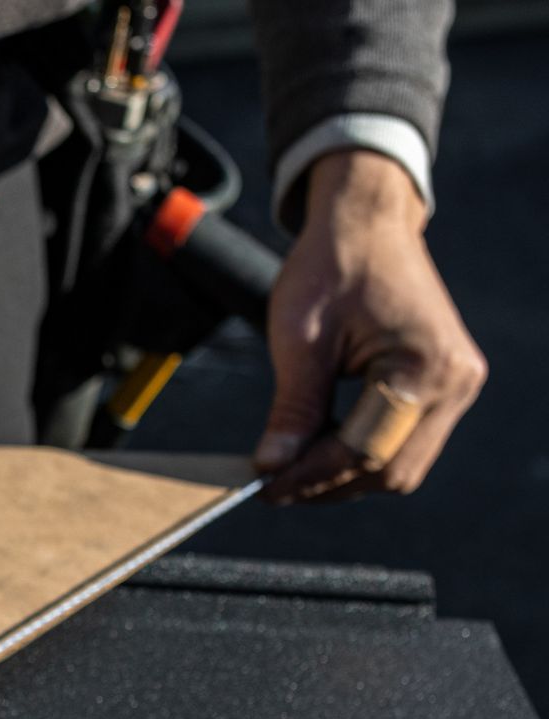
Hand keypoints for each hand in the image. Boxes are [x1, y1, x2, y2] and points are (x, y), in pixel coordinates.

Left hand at [257, 149, 485, 502]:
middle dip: (328, 484)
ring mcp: (457, 387)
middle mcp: (455, 383)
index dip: (310, 478)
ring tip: (292, 462)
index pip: (365, 452)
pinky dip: (361, 453)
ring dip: (344, 474)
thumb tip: (272, 468)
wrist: (367, 226)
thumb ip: (293, 408)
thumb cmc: (332, 268)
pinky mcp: (445, 387)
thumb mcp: (300, 340)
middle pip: (389, 470)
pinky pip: (404, 442)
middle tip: (273, 483)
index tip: (264, 488)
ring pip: (399, 466)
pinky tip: (320, 443)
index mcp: (425, 367)